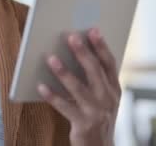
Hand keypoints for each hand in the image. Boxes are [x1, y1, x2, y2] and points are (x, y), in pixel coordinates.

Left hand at [37, 28, 120, 145]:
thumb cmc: (96, 115)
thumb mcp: (103, 97)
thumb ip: (94, 77)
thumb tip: (77, 50)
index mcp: (114, 88)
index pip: (109, 63)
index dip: (101, 46)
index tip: (92, 30)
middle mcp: (108, 99)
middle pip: (94, 71)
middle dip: (82, 52)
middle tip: (71, 37)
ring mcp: (97, 112)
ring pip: (79, 88)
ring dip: (64, 72)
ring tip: (51, 58)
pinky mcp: (84, 125)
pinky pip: (65, 107)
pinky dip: (52, 96)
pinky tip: (41, 86)